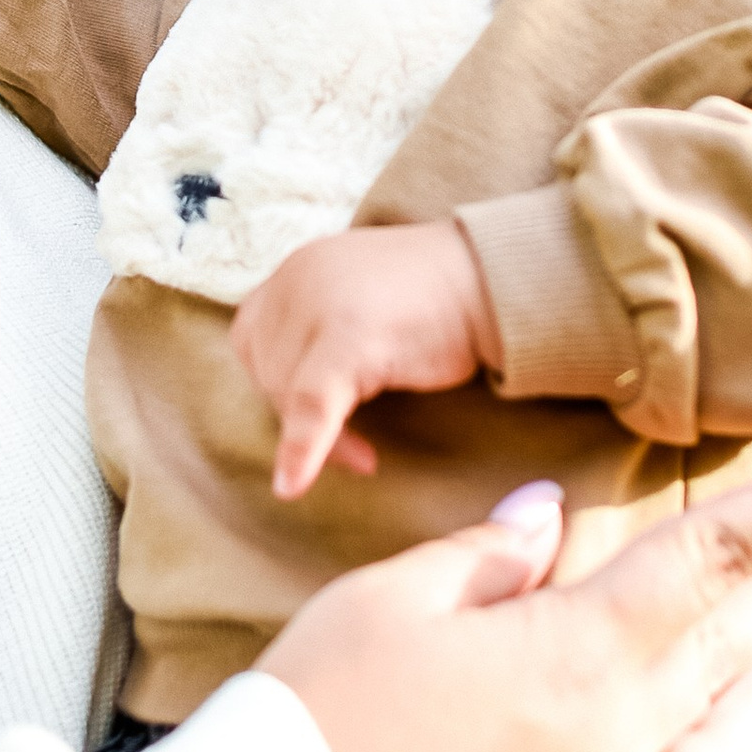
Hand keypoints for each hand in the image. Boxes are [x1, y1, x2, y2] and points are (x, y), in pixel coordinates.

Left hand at [231, 222, 500, 499]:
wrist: (497, 280)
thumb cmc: (439, 302)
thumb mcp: (362, 299)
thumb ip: (319, 328)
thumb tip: (292, 402)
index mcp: (298, 267)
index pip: (254, 339)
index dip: (275, 386)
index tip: (311, 416)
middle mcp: (298, 277)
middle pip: (267, 370)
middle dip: (298, 418)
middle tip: (352, 449)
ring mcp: (320, 303)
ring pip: (287, 392)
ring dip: (316, 438)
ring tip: (363, 457)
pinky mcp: (348, 337)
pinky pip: (312, 405)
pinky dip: (303, 448)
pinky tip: (295, 484)